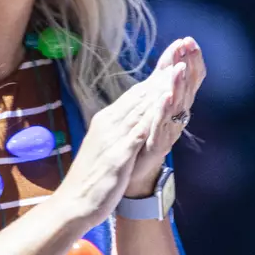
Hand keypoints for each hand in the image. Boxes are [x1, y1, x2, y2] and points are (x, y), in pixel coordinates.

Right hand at [51, 70, 166, 229]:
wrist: (73, 204)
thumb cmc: (90, 178)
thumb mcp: (105, 147)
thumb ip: (117, 130)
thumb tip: (129, 118)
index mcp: (106, 121)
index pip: (134, 94)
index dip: (154, 76)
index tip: (172, 59)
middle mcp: (109, 124)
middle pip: (140, 95)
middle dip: (162, 73)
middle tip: (182, 51)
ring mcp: (113, 139)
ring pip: (140, 108)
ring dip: (160, 87)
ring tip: (178, 68)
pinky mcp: (118, 156)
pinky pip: (138, 134)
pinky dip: (152, 117)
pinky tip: (165, 107)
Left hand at [124, 38, 205, 197]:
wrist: (132, 173)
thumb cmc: (144, 137)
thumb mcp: (153, 104)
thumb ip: (162, 81)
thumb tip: (172, 56)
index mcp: (174, 104)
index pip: (186, 77)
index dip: (188, 59)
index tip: (188, 40)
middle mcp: (176, 116)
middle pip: (186, 87)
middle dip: (188, 65)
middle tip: (189, 46)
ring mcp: (168, 130)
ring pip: (177, 105)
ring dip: (178, 85)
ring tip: (179, 68)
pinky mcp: (156, 145)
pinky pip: (162, 125)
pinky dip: (164, 111)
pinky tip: (166, 97)